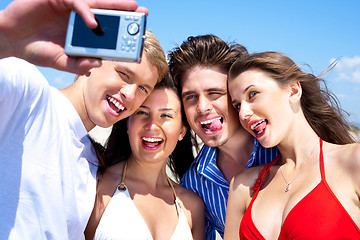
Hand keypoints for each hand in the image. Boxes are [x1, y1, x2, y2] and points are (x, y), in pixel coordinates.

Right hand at [0, 0, 147, 73]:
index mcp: (82, 33)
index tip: (138, 34)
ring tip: (131, 7)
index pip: (106, 30)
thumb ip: (79, 64)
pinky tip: (93, 22)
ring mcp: (69, 8)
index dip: (122, 31)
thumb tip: (97, 65)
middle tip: (142, 13)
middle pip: (106, 13)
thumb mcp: (61, 61)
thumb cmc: (36, 50)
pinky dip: (85, 11)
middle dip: (125, 13)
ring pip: (96, 3)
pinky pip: (76, 2)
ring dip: (114, 5)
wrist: (10, 40)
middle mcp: (79, 18)